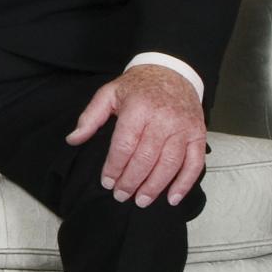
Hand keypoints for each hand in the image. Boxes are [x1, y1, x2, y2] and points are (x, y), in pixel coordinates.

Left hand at [66, 63, 206, 207]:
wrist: (173, 71)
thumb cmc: (138, 86)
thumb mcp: (109, 93)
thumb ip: (90, 117)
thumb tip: (73, 139)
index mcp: (138, 109)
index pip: (125, 145)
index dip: (114, 167)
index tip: (107, 183)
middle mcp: (163, 119)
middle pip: (146, 158)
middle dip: (132, 181)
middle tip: (121, 196)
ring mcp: (183, 128)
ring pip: (170, 164)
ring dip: (155, 187)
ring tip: (141, 200)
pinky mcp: (198, 134)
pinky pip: (195, 163)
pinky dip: (185, 183)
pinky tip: (172, 198)